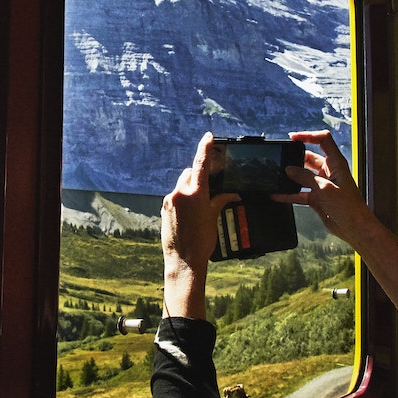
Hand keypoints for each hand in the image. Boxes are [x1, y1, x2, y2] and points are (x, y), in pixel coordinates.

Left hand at [160, 132, 238, 317]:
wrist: (184, 261)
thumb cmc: (202, 242)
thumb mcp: (214, 218)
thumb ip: (220, 200)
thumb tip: (232, 193)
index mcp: (195, 194)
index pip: (201, 164)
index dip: (205, 148)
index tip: (209, 137)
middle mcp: (180, 194)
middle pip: (190, 173)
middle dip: (198, 176)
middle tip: (208, 188)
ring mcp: (170, 201)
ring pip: (182, 185)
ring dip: (190, 189)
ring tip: (199, 206)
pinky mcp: (164, 208)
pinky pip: (175, 196)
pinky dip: (182, 199)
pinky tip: (189, 213)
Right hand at [273, 130, 377, 246]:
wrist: (354, 228)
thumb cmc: (348, 207)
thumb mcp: (324, 189)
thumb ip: (305, 177)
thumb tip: (289, 169)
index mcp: (336, 163)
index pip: (323, 140)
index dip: (308, 135)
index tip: (293, 138)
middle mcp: (329, 171)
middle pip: (309, 158)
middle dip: (294, 159)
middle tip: (282, 162)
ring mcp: (322, 184)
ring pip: (303, 175)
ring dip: (291, 177)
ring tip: (277, 177)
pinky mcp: (317, 197)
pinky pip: (300, 192)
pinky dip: (289, 193)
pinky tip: (278, 194)